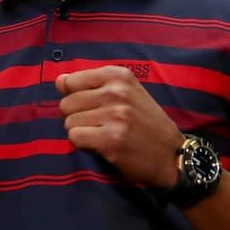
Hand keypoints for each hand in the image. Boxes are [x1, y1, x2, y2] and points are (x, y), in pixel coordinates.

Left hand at [56, 65, 183, 188]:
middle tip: (100, 125)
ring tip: (103, 135)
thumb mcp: (125, 93)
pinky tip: (102, 145)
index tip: (94, 106)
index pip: (70, 81)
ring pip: (69, 122)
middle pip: (66, 103)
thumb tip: (59, 81)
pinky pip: (75, 138)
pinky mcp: (111, 139)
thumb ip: (91, 85)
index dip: (76, 98)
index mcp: (119, 75)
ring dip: (82, 132)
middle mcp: (117, 92)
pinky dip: (84, 145)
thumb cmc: (145, 122)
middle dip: (77, 117)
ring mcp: (115, 115)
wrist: (170, 154)